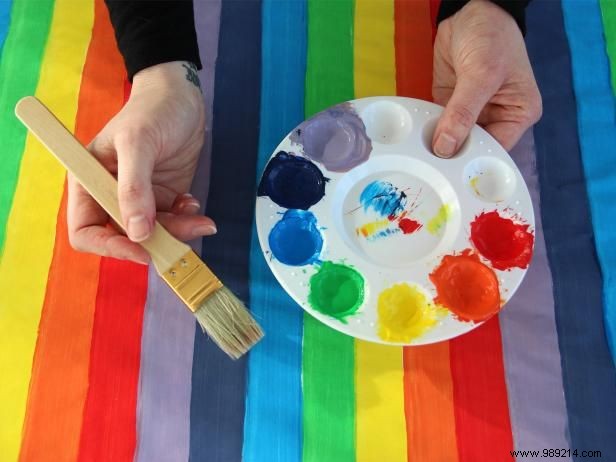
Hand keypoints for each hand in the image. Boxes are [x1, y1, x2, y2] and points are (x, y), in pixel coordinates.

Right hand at [68, 61, 215, 263]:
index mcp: (89, 182)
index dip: (109, 247)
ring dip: (178, 232)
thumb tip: (136, 233)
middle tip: (184, 231)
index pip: (85, 231)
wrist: (182, 95)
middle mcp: (111, 195)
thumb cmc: (152, 110)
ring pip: (154, 235)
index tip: (142, 249)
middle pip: (124, 239)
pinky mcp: (163, 198)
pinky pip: (172, 223)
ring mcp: (140, 199)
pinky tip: (192, 202)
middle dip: (155, 241)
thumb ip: (133, 188)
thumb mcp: (138, 144)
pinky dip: (186, 221)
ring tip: (200, 217)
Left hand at [432, 0, 541, 156]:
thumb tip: (447, 146)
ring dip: (438, 143)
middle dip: (454, 154)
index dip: (475, 161)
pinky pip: (438, 125)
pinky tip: (418, 137)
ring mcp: (471, 113)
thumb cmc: (492, 37)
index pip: (497, 149)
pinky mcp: (450, 105)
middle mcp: (496, 117)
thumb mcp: (482, 74)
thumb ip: (464, 111)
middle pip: (473, 148)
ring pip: (453, 139)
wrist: (470, 10)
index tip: (452, 170)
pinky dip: (428, 130)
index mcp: (517, 114)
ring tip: (422, 152)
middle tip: (432, 165)